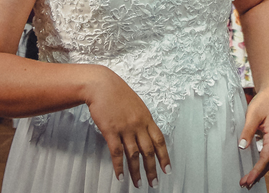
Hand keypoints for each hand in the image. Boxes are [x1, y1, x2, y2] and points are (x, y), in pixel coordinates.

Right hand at [86, 67, 170, 187]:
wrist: (102, 85)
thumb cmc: (117, 93)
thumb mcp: (136, 105)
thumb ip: (141, 120)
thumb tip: (144, 134)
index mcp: (146, 118)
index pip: (160, 140)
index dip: (164, 156)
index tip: (167, 169)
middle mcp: (138, 124)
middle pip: (149, 151)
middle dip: (152, 169)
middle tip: (154, 183)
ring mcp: (125, 128)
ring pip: (134, 155)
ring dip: (136, 171)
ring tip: (138, 183)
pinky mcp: (111, 131)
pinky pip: (117, 153)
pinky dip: (119, 166)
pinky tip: (120, 175)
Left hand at [238, 86, 268, 188]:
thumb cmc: (264, 101)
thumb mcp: (253, 115)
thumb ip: (248, 131)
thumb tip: (242, 147)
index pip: (265, 159)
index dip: (256, 171)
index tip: (247, 180)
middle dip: (258, 174)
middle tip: (245, 184)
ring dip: (260, 169)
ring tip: (248, 179)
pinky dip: (262, 162)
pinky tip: (254, 165)